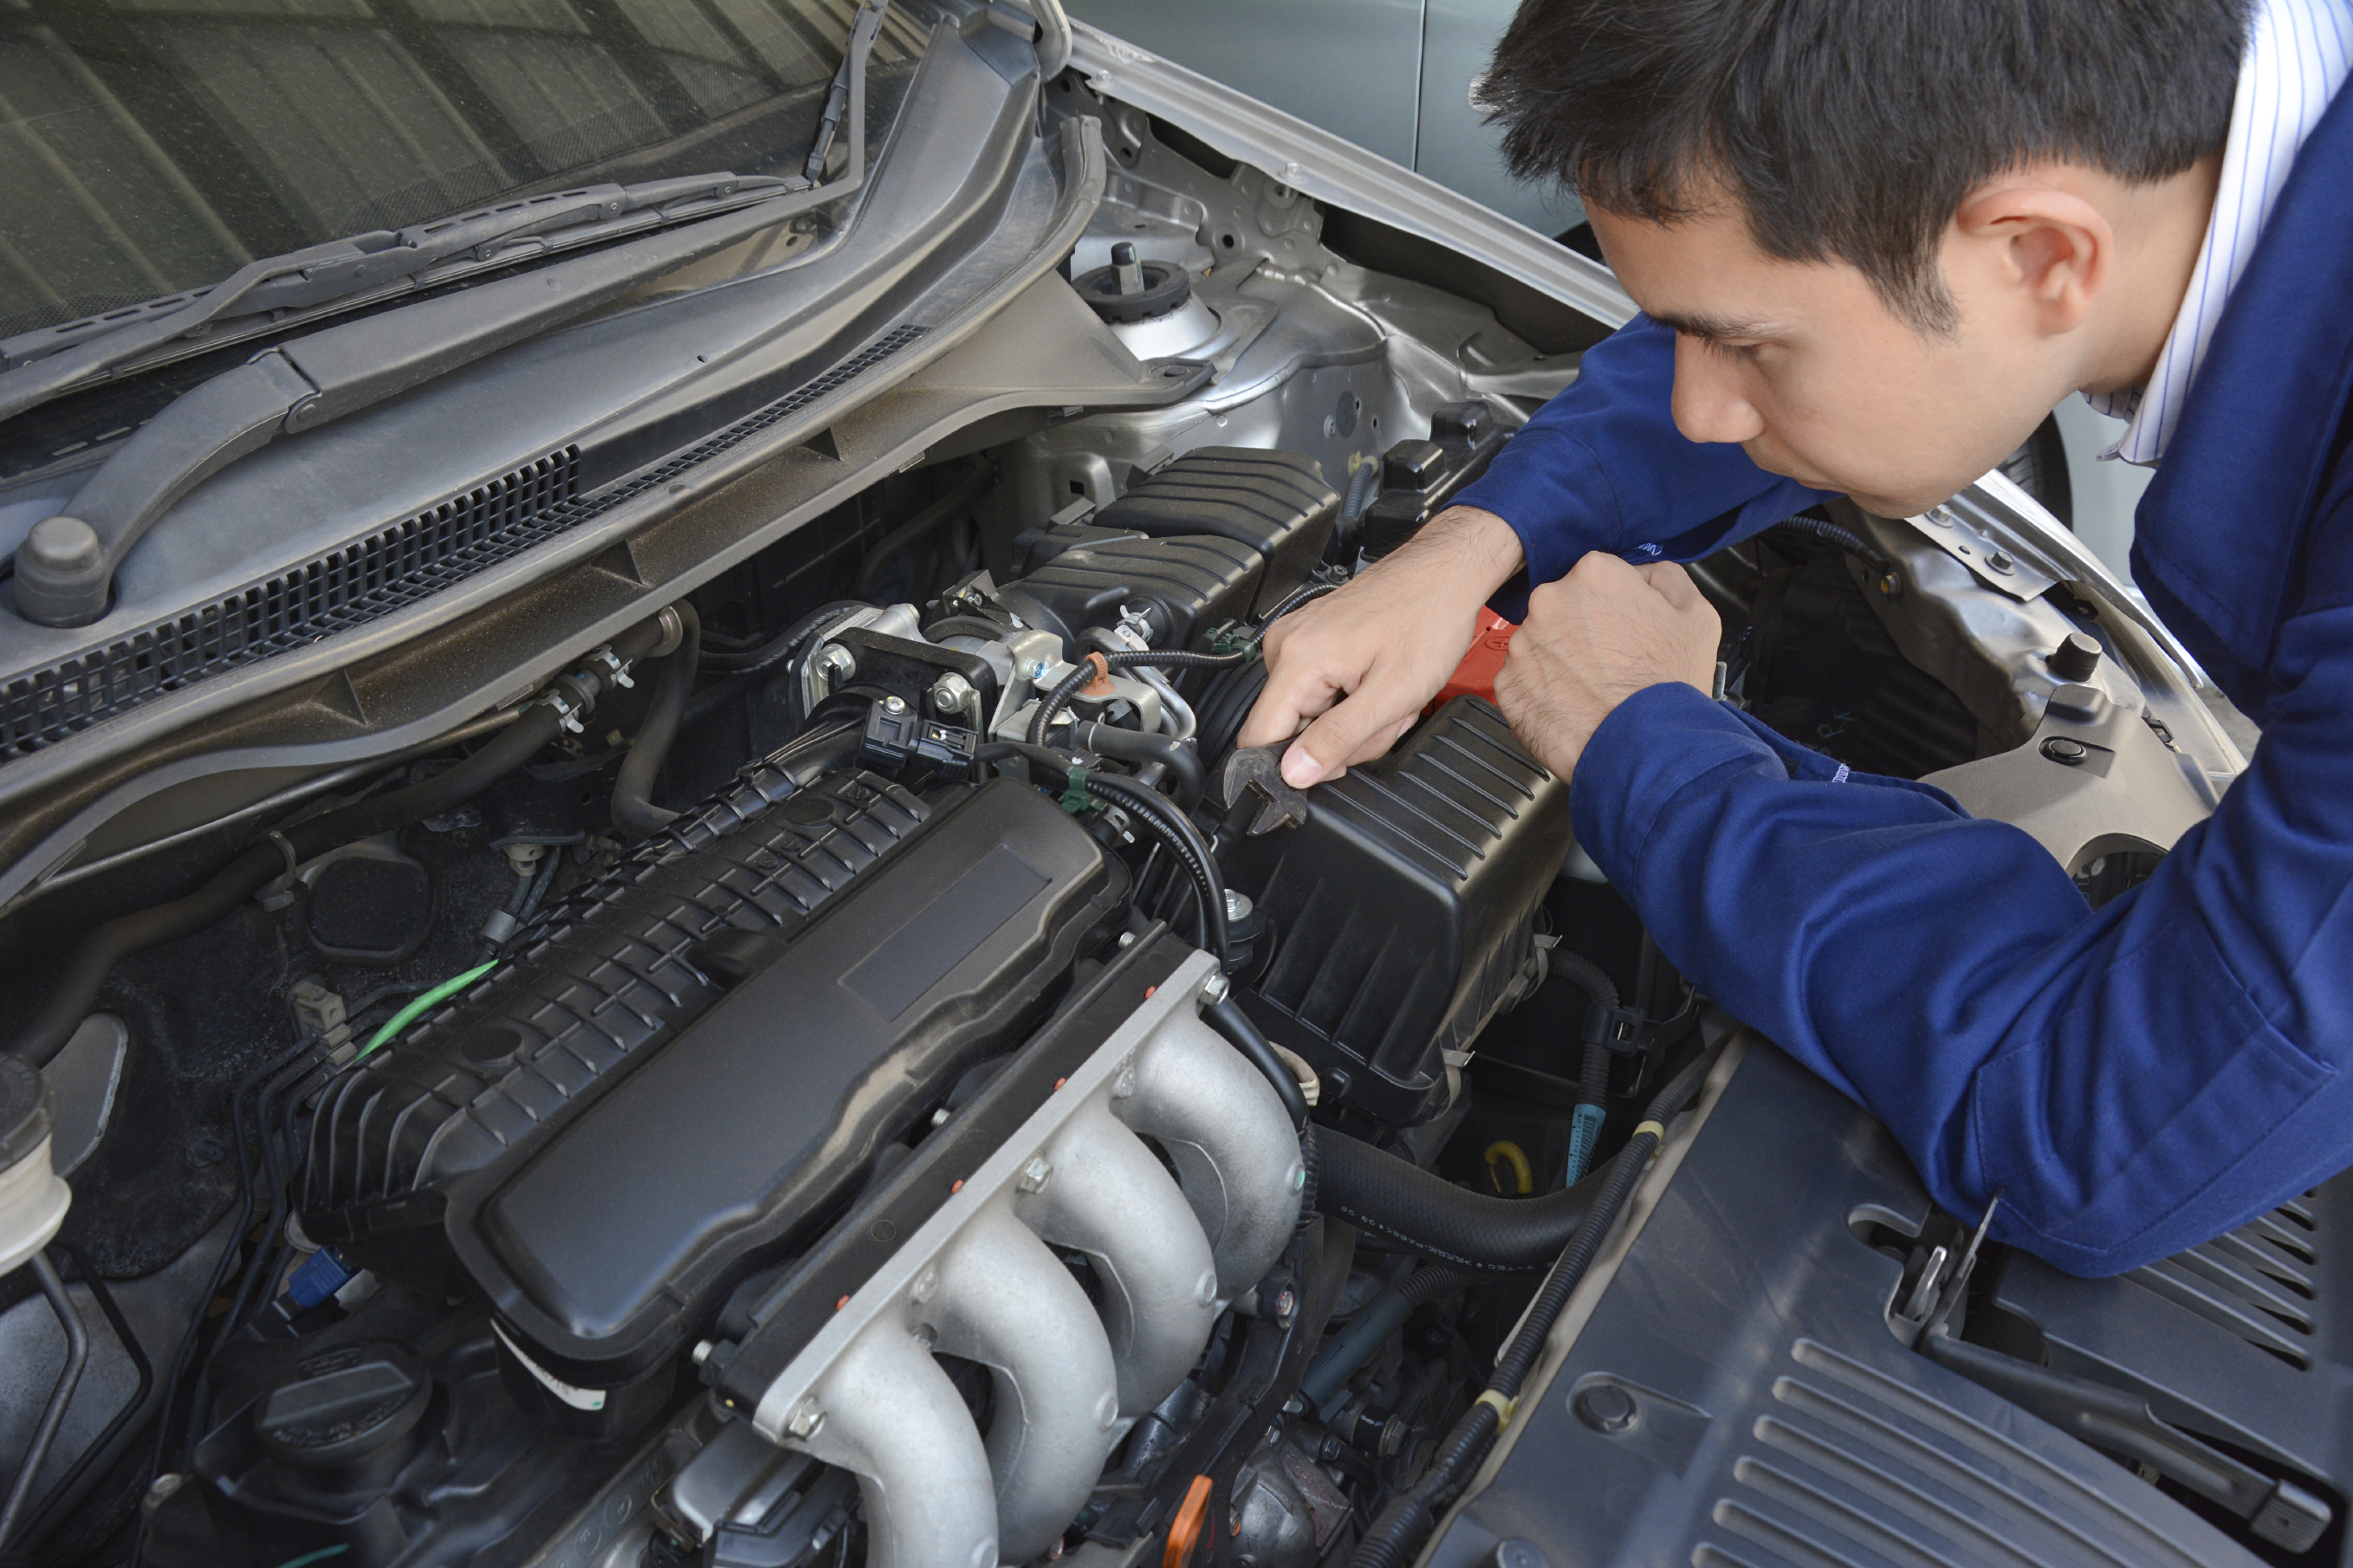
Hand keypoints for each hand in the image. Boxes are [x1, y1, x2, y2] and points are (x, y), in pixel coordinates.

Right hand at [1238, 507, 1524, 785]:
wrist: (1445, 573)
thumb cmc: (1428, 618)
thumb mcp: (1391, 694)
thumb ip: (1338, 738)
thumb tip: (1294, 772)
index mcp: (1297, 659)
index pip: (1259, 737)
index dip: (1296, 765)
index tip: (1336, 762)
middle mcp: (1286, 645)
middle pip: (1291, 729)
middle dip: (1341, 738)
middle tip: (1384, 717)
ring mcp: (1298, 639)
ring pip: (1310, 714)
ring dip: (1353, 719)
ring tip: (1388, 694)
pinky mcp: (1313, 639)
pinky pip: (1320, 691)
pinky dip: (1352, 697)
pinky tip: (1379, 681)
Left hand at [1492, 553, 1719, 779]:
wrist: (1645, 750)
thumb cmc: (1669, 687)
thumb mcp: (1696, 615)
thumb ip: (1665, 578)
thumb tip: (1643, 575)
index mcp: (1593, 575)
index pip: (1598, 576)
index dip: (1615, 603)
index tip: (1623, 626)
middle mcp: (1549, 602)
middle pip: (1564, 606)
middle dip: (1582, 628)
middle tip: (1611, 660)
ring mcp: (1523, 644)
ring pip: (1541, 643)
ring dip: (1560, 659)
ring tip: (1593, 687)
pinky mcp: (1506, 685)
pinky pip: (1524, 680)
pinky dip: (1543, 691)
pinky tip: (1573, 705)